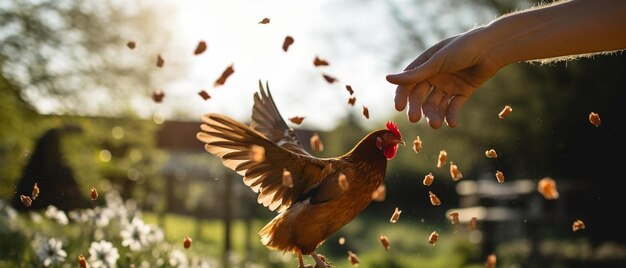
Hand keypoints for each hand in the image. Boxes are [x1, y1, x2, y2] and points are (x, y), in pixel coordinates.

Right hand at [386, 29, 501, 127]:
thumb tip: (388, 79)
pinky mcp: (463, 92)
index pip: (408, 84)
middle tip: (415, 119)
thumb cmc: (462, 49)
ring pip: (436, 104)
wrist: (492, 48)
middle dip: (418, 108)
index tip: (399, 108)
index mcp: (425, 65)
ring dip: (434, 115)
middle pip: (421, 97)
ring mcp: (448, 85)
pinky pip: (453, 107)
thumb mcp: (436, 62)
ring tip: (436, 125)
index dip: (402, 96)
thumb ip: (414, 75)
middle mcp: (435, 76)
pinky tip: (451, 124)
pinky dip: (451, 116)